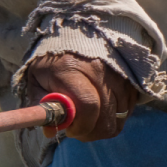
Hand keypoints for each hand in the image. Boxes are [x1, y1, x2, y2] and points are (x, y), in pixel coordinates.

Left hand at [23, 53, 138, 141]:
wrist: (77, 33)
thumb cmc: (52, 61)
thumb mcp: (36, 79)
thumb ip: (41, 106)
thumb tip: (50, 132)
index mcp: (71, 69)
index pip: (88, 106)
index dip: (82, 126)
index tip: (70, 131)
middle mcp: (100, 70)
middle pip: (107, 117)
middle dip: (92, 132)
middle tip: (79, 131)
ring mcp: (118, 73)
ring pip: (120, 116)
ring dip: (104, 126)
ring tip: (89, 120)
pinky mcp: (130, 78)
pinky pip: (129, 109)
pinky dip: (116, 116)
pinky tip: (101, 111)